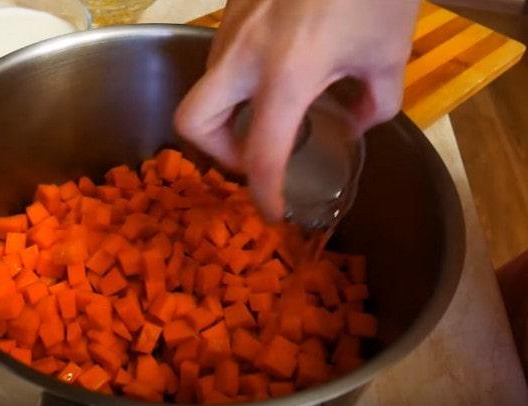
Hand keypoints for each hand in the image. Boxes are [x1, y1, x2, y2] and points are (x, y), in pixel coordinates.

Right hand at [175, 0, 419, 220]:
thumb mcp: (389, 52)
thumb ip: (376, 102)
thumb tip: (357, 121)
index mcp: (286, 72)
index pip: (261, 152)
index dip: (263, 192)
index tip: (271, 209)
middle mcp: (244, 53)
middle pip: (192, 121)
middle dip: (215, 150)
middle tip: (251, 152)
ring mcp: (232, 27)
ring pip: (206, 85)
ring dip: (230, 111)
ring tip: (272, 110)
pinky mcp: (232, 8)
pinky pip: (222, 56)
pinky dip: (239, 77)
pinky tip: (276, 67)